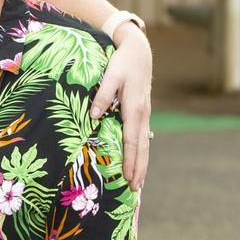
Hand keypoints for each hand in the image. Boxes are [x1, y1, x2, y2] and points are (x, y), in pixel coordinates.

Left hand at [90, 23, 151, 188]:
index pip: (131, 141)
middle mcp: (142, 114)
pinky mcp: (142, 111)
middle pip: (141, 148)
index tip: (128, 177)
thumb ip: (102, 96)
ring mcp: (145, 113)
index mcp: (134, 109)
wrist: (139, 51)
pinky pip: (143, 136)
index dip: (129, 160)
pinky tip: (140, 159)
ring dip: (142, 163)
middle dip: (139, 169)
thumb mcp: (110, 75)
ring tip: (140, 181)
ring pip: (145, 143)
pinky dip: (142, 151)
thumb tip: (93, 116)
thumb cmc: (122, 63)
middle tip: (136, 189)